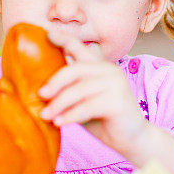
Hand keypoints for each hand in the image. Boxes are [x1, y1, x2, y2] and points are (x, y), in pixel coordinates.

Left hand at [38, 31, 148, 162]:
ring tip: (45, 115)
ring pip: (80, 89)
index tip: (47, 33)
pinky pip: (88, 106)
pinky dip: (71, 115)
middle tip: (40, 94)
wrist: (133, 139)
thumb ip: (69, 91)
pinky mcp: (118, 101)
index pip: (80, 47)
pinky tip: (59, 123)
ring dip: (59, 103)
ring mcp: (116, 84)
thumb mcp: (82, 102)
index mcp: (100, 67)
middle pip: (76, 69)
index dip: (64, 39)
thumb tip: (41, 89)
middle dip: (55, 81)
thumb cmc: (104, 120)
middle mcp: (109, 70)